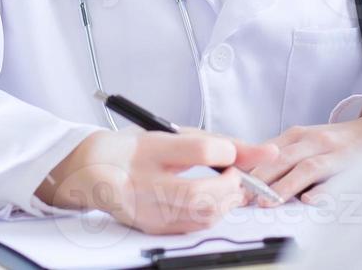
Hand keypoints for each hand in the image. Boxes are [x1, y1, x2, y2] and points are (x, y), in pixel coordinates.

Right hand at [38, 129, 278, 234]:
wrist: (95, 170)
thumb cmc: (137, 149)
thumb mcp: (175, 134)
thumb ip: (221, 142)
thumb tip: (267, 152)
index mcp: (148, 150)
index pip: (200, 151)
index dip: (226, 152)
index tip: (232, 153)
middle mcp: (143, 183)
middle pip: (200, 194)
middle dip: (231, 187)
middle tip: (237, 174)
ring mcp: (145, 211)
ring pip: (201, 215)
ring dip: (226, 202)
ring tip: (229, 187)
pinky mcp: (151, 228)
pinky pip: (193, 227)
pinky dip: (213, 214)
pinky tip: (215, 201)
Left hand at [246, 108, 361, 204]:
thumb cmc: (336, 141)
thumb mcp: (307, 140)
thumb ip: (282, 153)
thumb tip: (249, 174)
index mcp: (299, 135)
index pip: (267, 151)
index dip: (248, 168)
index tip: (230, 185)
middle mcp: (314, 141)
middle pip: (282, 158)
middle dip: (260, 179)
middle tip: (242, 198)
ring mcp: (333, 153)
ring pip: (306, 167)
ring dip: (285, 186)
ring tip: (267, 202)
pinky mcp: (352, 166)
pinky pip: (337, 180)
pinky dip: (323, 191)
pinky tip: (310, 200)